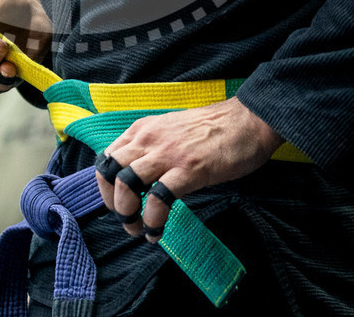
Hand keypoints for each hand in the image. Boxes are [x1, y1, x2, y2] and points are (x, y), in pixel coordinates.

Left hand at [94, 96, 283, 240]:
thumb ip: (152, 147)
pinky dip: (153, 221)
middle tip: (127, 219)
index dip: (106, 186)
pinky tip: (158, 232)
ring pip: (126, 185)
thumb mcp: (170, 130)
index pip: (106, 158)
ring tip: (139, 229)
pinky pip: (158, 200)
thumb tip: (138, 177)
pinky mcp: (188, 170)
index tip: (117, 203)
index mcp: (143, 129)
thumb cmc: (212, 128)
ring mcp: (167, 154)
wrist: (247, 120)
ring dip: (128, 214)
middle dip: (112, 202)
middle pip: (108, 172)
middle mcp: (148, 138)